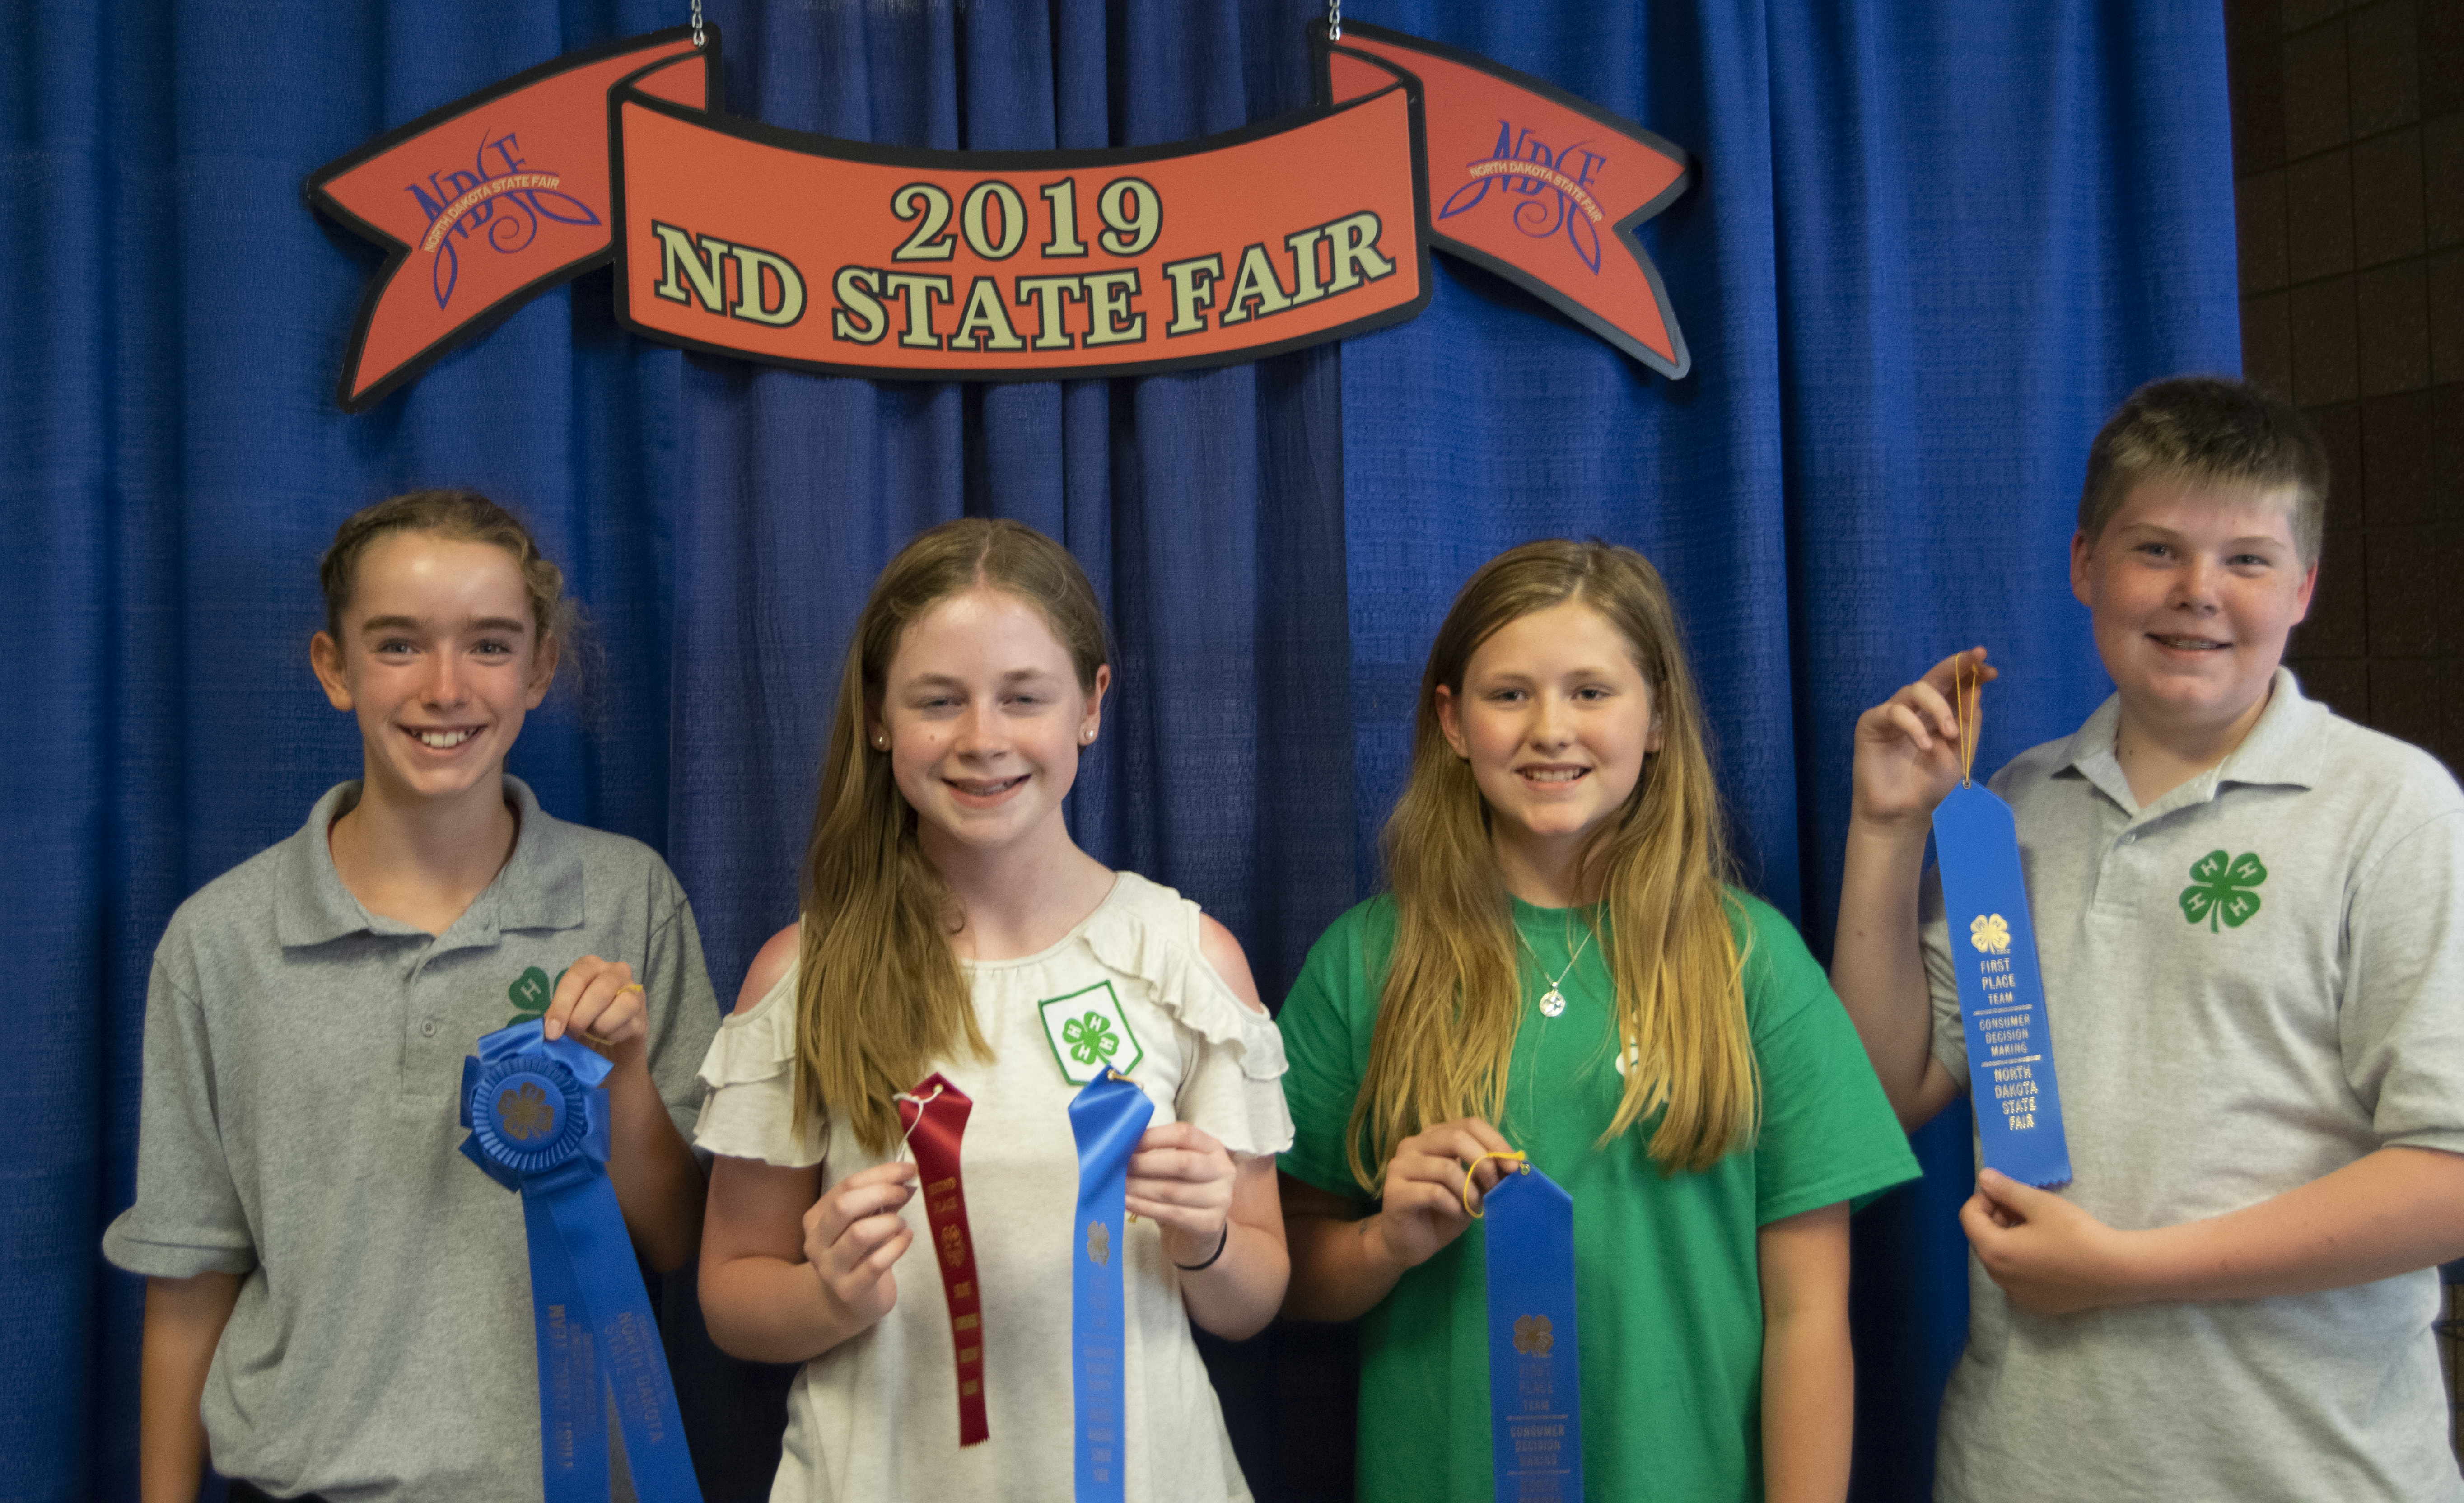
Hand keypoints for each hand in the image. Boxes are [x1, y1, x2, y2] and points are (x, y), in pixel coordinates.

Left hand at [544, 955, 647, 1067]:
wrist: (610, 1049)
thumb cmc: (583, 1024)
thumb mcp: (566, 1017)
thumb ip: (558, 1017)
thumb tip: (551, 1027)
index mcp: (591, 966)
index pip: (576, 978)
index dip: (562, 1005)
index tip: (552, 1031)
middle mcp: (616, 971)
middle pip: (600, 990)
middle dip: (581, 1017)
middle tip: (572, 1034)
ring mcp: (634, 991)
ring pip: (621, 1005)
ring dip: (600, 1026)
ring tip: (592, 1033)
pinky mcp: (643, 1014)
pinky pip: (630, 1024)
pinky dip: (613, 1035)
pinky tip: (607, 1037)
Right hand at [801, 1160, 917, 1330]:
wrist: (850, 1302)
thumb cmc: (860, 1253)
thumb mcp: (865, 1221)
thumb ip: (881, 1199)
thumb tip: (907, 1177)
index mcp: (816, 1218)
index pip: (846, 1185)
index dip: (881, 1173)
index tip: (908, 1170)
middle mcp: (816, 1242)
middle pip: (844, 1206)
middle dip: (881, 1193)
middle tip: (904, 1193)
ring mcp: (829, 1269)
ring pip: (859, 1233)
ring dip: (889, 1222)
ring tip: (901, 1223)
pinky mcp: (849, 1290)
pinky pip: (876, 1263)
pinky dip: (897, 1245)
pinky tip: (906, 1238)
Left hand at [1127, 1121, 1238, 1261]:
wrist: (1199, 1237)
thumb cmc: (1182, 1194)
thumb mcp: (1176, 1169)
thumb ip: (1158, 1154)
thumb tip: (1124, 1146)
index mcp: (1214, 1148)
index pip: (1184, 1134)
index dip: (1153, 1137)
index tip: (1127, 1143)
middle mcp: (1223, 1171)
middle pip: (1181, 1162)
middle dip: (1145, 1164)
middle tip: (1118, 1166)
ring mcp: (1220, 1199)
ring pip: (1173, 1190)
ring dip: (1139, 1187)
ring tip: (1118, 1184)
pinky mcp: (1211, 1224)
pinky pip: (1171, 1213)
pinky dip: (1144, 1207)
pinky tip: (1126, 1202)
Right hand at [1367, 1117, 1517, 1272]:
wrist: (1409, 1244)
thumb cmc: (1442, 1212)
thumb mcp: (1472, 1189)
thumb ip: (1486, 1173)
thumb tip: (1513, 1162)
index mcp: (1433, 1137)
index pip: (1469, 1124)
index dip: (1495, 1141)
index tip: (1513, 1165)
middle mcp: (1413, 1145)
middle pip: (1456, 1137)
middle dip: (1483, 1162)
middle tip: (1494, 1186)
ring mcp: (1400, 1166)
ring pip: (1446, 1168)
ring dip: (1468, 1191)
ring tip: (1472, 1207)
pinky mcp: (1394, 1191)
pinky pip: (1434, 1192)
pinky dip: (1453, 1205)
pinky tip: (1453, 1213)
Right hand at [1849, 647, 1997, 827]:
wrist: (1905, 813)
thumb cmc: (1931, 785)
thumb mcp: (1961, 753)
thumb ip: (1969, 721)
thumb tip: (1977, 688)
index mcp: (1939, 713)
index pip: (1955, 685)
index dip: (1971, 673)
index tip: (1991, 671)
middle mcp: (1916, 708)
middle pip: (1935, 676)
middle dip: (1956, 665)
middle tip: (1976, 659)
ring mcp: (1893, 713)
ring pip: (1916, 689)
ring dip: (1939, 708)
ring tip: (1950, 735)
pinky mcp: (1872, 723)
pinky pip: (1894, 711)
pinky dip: (1913, 726)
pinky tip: (1924, 747)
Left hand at [1960, 1168, 2142, 1314]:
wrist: (2115, 1272)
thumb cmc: (2076, 1234)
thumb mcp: (2040, 1204)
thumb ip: (2006, 1190)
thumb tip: (1983, 1178)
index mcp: (1994, 1251)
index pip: (1969, 1218)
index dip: (1983, 1199)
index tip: (2006, 1192)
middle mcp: (1999, 1277)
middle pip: (1983, 1239)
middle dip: (1997, 1217)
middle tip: (2024, 1206)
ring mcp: (2017, 1294)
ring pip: (2000, 1258)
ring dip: (2010, 1238)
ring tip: (2038, 1226)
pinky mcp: (2036, 1303)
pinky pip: (2017, 1277)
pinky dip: (2023, 1260)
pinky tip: (2049, 1251)